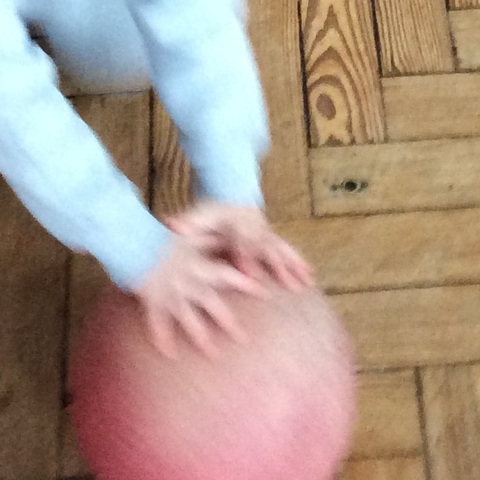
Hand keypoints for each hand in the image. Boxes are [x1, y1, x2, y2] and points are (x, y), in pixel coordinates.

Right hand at [133, 233, 264, 357]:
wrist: (134, 242)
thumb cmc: (165, 240)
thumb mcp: (190, 237)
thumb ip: (210, 241)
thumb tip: (227, 240)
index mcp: (199, 265)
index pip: (227, 275)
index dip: (246, 284)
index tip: (264, 294)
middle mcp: (188, 282)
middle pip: (211, 304)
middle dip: (227, 322)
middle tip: (243, 339)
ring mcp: (171, 294)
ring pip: (188, 318)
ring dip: (201, 336)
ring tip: (213, 354)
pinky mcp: (153, 302)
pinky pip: (157, 323)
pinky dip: (162, 337)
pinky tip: (169, 354)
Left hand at [166, 201, 314, 291]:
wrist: (232, 195)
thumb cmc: (212, 212)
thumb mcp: (198, 215)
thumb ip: (186, 223)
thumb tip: (171, 225)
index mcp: (235, 223)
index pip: (241, 240)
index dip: (245, 255)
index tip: (247, 273)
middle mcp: (254, 227)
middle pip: (266, 245)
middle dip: (276, 264)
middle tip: (284, 284)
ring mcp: (265, 232)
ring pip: (281, 248)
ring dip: (293, 266)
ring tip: (303, 283)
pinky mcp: (271, 239)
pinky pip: (287, 251)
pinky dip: (298, 263)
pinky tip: (308, 277)